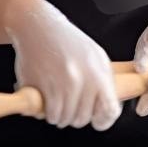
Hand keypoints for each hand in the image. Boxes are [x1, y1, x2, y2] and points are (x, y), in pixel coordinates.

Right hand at [3, 0, 121, 131]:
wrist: (37, 25)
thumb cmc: (65, 40)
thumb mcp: (93, 55)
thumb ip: (102, 81)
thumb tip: (107, 111)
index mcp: (100, 70)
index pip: (110, 110)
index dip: (103, 121)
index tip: (95, 121)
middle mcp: (85, 77)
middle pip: (83, 118)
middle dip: (74, 116)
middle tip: (67, 104)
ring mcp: (65, 82)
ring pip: (66, 119)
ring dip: (59, 115)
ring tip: (55, 100)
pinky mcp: (46, 85)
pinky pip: (51, 114)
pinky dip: (47, 112)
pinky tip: (45, 100)